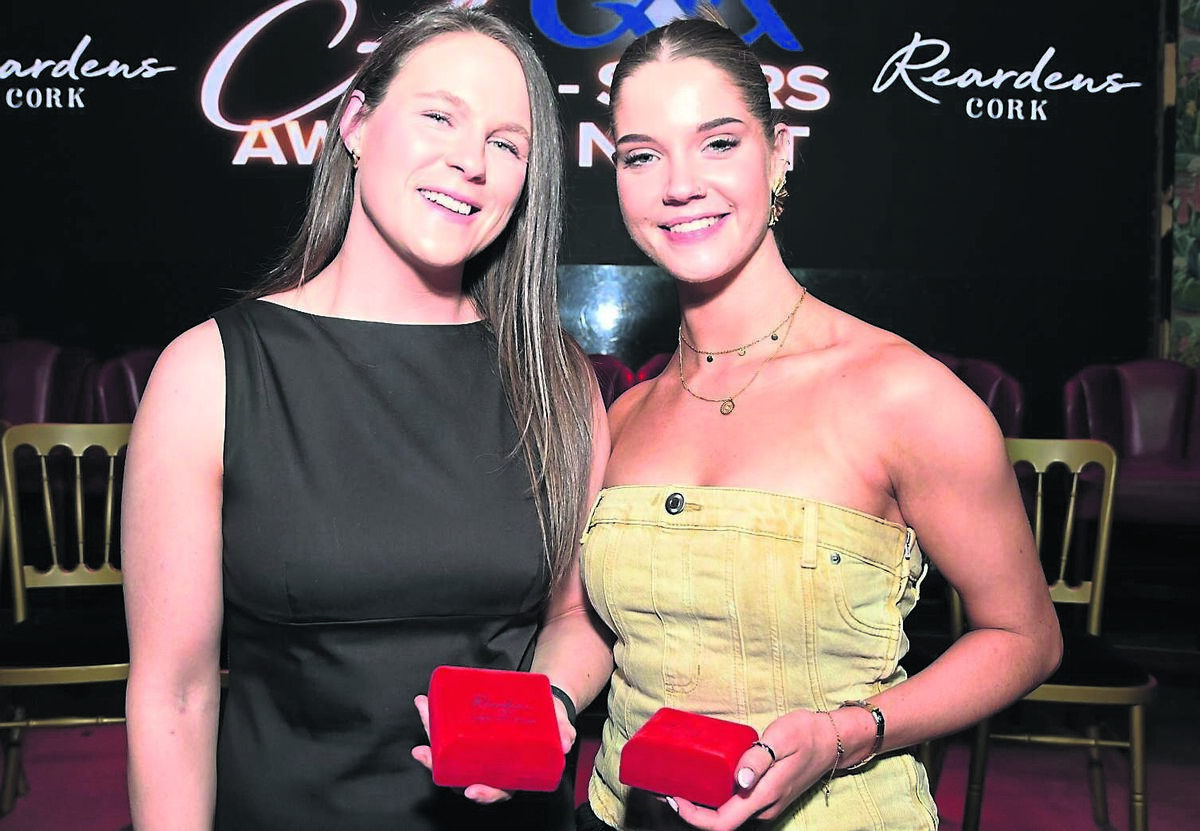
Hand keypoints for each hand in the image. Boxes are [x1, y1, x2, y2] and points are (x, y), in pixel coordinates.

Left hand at [409, 692, 578, 803]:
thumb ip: (564, 732)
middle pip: (461, 773)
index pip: (496, 790)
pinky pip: (449, 730)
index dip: (484, 793)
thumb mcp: (561, 726)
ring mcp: (477, 748)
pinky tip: (426, 703)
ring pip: (449, 751)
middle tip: (424, 752)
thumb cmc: (552, 723)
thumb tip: (566, 740)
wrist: (547, 703)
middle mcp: (491, 765)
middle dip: (437, 763)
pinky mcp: (470, 731)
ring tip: (423, 710)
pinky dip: (435, 719)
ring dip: (431, 733)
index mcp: (513, 773)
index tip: (472, 790)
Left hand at [665, 709, 838, 830]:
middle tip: (664, 784)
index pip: (721, 823)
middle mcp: (763, 808)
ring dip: (700, 803)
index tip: (673, 795)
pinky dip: (713, 797)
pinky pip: (734, 804)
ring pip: (726, 814)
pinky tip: (701, 778)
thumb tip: (739, 781)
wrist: (833, 740)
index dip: (692, 816)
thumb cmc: (806, 734)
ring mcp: (765, 804)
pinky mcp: (765, 796)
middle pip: (720, 822)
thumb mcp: (781, 739)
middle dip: (689, 809)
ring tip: (677, 779)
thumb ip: (759, 759)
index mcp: (764, 796)